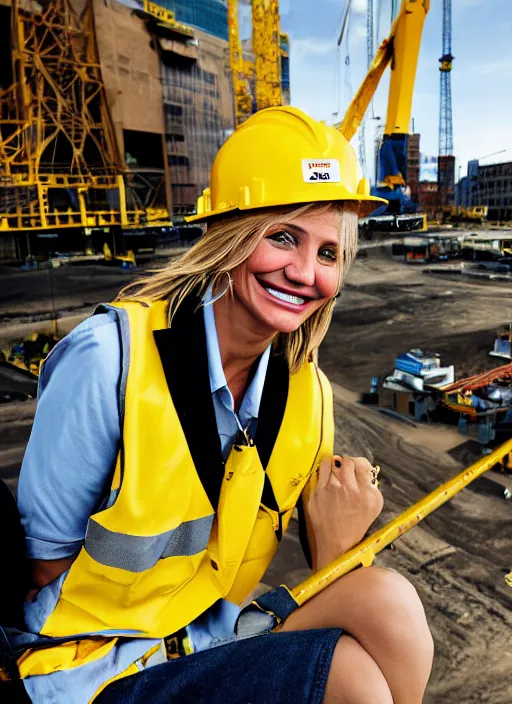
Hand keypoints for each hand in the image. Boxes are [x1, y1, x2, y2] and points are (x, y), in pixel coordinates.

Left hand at [305, 455, 383, 570]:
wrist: (337, 544)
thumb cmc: (356, 525)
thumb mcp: (374, 506)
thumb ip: (370, 485)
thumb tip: (363, 469)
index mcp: (366, 493)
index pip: (361, 464)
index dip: (358, 464)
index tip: (355, 468)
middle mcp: (349, 490)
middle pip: (346, 461)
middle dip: (346, 464)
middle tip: (344, 470)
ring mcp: (331, 490)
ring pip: (331, 462)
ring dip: (333, 465)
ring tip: (334, 472)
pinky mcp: (317, 493)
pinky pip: (320, 471)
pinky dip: (323, 472)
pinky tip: (326, 479)